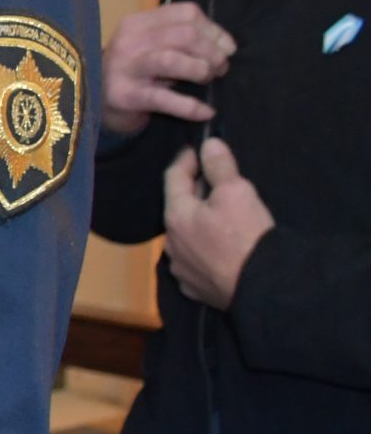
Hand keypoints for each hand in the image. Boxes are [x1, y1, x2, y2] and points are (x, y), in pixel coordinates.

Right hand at [103, 2, 233, 137]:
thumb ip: (180, 39)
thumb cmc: (133, 73)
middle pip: (185, 34)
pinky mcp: (125, 96)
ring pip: (173, 60)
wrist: (93, 104)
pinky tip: (206, 112)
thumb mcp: (150, 47)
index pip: (186, 13)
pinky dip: (191, 107)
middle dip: (212, 52)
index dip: (214, 30)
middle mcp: (129, 41)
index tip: (226, 48)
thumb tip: (226, 45)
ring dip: (201, 70)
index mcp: (138, 22)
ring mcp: (125, 68)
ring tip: (208, 80)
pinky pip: (165, 99)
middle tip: (219, 68)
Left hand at [163, 138, 273, 309]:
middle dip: (193, 192)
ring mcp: (181, 268)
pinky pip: (195, 261)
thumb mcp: (237, 192)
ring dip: (197, 223)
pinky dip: (203, 249)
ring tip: (217, 215)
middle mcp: (171, 243)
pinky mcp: (195, 288)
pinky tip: (218, 247)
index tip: (195, 150)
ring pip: (185, 237)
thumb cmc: (246, 235)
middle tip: (210, 181)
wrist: (263, 286)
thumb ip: (219, 167)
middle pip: (178, 208)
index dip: (185, 160)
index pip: (173, 177)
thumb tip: (209, 145)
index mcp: (176, 215)